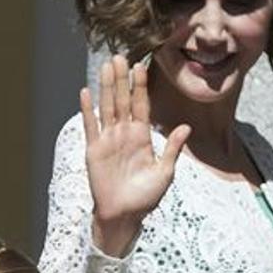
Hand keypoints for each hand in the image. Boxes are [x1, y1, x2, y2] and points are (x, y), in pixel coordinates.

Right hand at [81, 56, 190, 254]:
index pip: (141, 105)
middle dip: (121, 79)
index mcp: (141, 137)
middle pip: (122, 100)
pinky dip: (87, 110)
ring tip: (105, 66)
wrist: (124, 216)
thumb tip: (186, 127)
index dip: (140, 86)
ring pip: (106, 107)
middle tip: (120, 55)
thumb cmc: (145, 198)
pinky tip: (85, 92)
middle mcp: (124, 134)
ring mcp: (108, 140)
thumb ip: (172, 149)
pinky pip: (90, 126)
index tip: (141, 66)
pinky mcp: (94, 150)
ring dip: (105, 87)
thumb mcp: (164, 173)